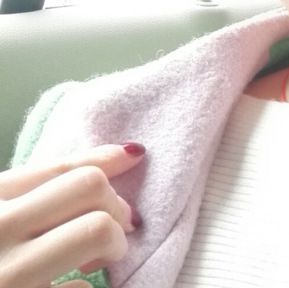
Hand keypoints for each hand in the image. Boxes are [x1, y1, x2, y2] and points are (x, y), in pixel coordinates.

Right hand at [0, 143, 144, 287]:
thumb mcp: (3, 213)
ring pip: (97, 228)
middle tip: (115, 227)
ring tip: (100, 260)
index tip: (134, 157)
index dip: (109, 160)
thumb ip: (46, 189)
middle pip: (89, 186)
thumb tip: (128, 153)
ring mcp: (8, 275)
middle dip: (115, 205)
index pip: (63, 166)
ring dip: (115, 244)